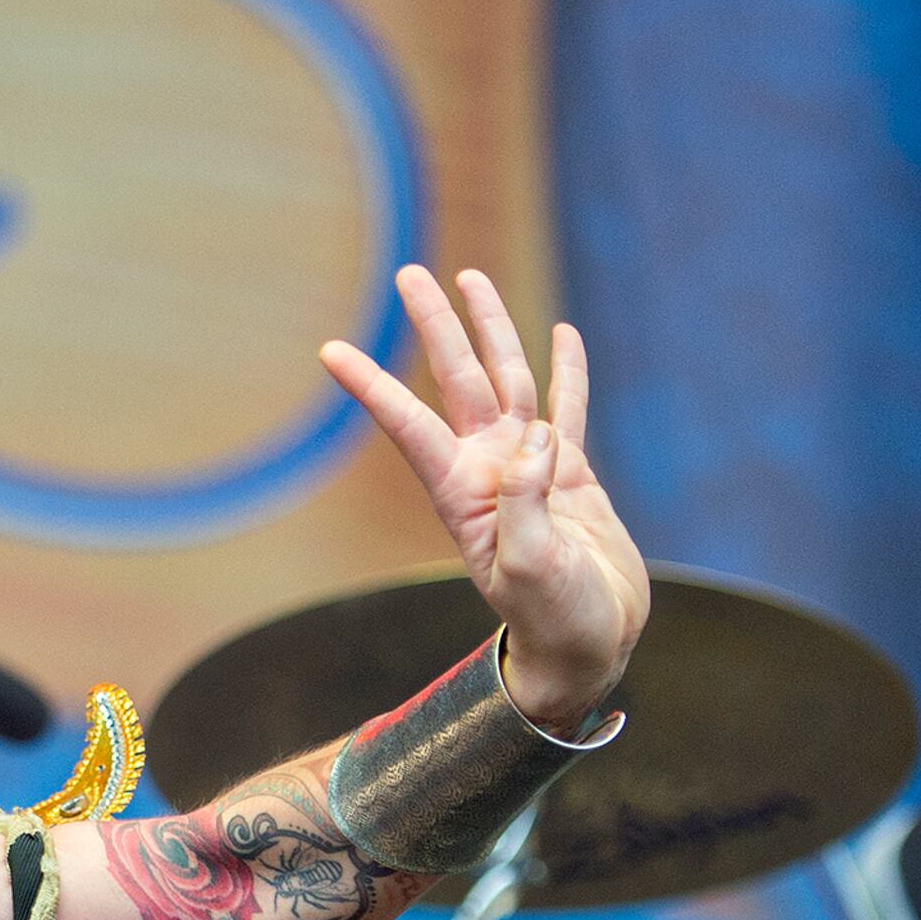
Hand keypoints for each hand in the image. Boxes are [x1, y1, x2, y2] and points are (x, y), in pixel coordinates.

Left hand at [322, 267, 649, 731]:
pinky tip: (560, 335)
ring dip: (491, 330)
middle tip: (410, 274)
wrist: (590, 645)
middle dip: (435, 326)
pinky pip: (567, 408)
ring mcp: (529, 468)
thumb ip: (529, 503)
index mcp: (463, 492)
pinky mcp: (572, 475)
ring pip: (508, 380)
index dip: (371, 386)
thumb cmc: (553, 620)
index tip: (330, 351)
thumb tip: (539, 437)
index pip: (408, 425)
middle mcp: (488, 470)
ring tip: (471, 279)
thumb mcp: (532, 569)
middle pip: (457, 380)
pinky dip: (566, 371)